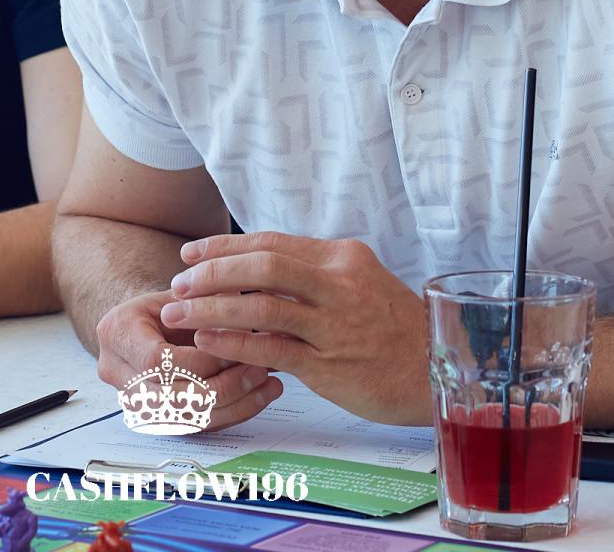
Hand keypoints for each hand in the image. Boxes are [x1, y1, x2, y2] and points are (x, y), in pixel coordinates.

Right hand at [94, 288, 280, 430]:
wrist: (149, 323)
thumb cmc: (169, 303)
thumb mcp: (185, 291)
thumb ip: (208, 300)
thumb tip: (248, 310)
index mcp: (117, 332)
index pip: (156, 361)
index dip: (200, 361)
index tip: (236, 350)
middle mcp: (118, 371)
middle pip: (169, 398)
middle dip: (221, 387)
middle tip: (259, 369)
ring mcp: (134, 400)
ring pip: (185, 420)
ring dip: (233, 404)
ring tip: (267, 384)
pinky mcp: (157, 418)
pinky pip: (197, 426)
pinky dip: (232, 413)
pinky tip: (258, 396)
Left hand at [160, 232, 432, 424]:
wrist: (435, 370)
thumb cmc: (393, 329)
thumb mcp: (359, 284)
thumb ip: (313, 275)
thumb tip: (257, 271)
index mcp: (342, 257)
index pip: (271, 243)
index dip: (224, 247)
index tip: (191, 254)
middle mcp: (337, 284)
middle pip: (261, 266)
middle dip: (210, 273)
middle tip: (178, 284)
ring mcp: (333, 324)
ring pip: (259, 307)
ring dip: (209, 309)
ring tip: (178, 314)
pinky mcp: (328, 364)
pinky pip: (270, 348)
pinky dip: (232, 342)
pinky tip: (206, 341)